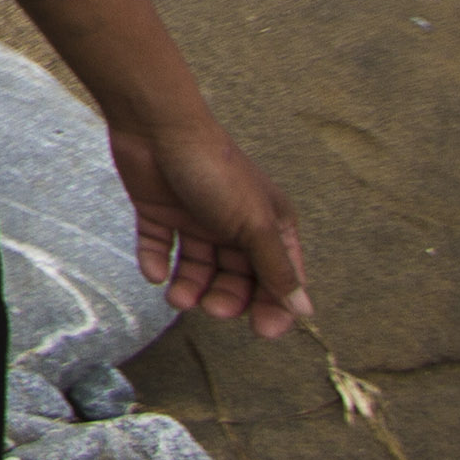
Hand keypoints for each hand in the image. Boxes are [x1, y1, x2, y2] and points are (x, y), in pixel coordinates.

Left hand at [109, 112, 312, 338]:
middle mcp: (233, 224)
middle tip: (209, 308)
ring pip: (197, 268)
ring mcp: (195, 218)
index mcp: (267, 224)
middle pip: (236, 277)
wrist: (158, 128)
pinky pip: (159, 247)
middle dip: (225, 298)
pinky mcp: (159, 212)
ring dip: (189, 288)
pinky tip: (155, 273)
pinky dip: (156, 263)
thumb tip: (303, 311)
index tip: (261, 331)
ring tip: (177, 298)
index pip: (278, 276)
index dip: (273, 306)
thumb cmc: (215, 171)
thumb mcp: (253, 224)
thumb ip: (276, 268)